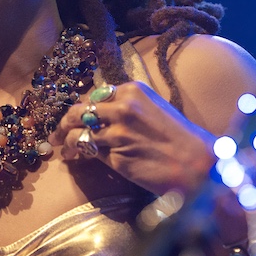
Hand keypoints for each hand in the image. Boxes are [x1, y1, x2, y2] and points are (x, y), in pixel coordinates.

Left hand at [49, 81, 216, 196]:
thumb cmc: (181, 138)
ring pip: (78, 133)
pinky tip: (73, 158)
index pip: (94, 95)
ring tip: (62, 148)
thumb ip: (128, 106)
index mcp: (132, 90)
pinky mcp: (115, 156)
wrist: (198, 165)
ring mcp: (117, 132)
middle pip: (79, 111)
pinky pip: (88, 152)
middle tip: (57, 132)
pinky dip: (77, 155)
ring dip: (66, 141)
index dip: (83, 108)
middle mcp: (122, 107)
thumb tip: (100, 111)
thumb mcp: (154, 109)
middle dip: (64, 122)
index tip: (75, 116)